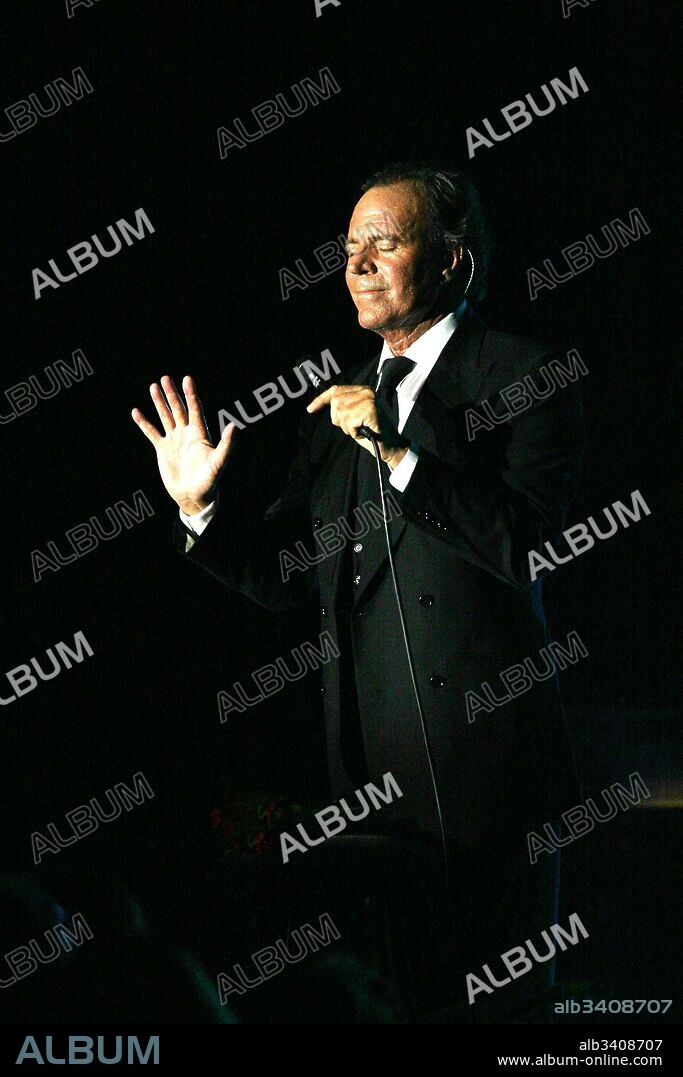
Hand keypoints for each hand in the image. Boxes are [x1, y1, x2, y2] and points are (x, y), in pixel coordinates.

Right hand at [131, 375, 236, 514]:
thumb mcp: (219, 462)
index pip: (195, 409)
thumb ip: (226, 444)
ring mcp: (174, 440)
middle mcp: (186, 434)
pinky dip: (144, 423)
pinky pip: (152, 433)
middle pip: (179, 409)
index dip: (191, 395)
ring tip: (153, 387)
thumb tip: (234, 425)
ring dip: (159, 403)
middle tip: (165, 378)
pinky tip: (136, 412)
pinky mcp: (163, 449)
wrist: (193, 495)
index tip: (187, 379)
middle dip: (172, 394)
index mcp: (200, 434)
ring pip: (166, 417)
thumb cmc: (209, 480)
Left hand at [306, 384, 408, 468]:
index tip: (310, 409)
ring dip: (347, 427)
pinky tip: (364, 432)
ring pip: (341, 413)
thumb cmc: (371, 432)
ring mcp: (368, 399)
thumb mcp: (354, 417)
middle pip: (336, 402)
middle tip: (352, 427)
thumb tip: (327, 404)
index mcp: (362, 390)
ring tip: (360, 429)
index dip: (321, 399)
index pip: (336, 390)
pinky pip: (348, 421)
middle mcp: (366, 391)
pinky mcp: (369, 409)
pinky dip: (353, 431)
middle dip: (339, 419)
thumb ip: (343, 407)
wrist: (389, 444)